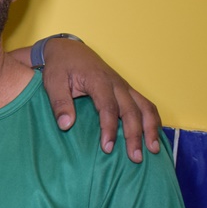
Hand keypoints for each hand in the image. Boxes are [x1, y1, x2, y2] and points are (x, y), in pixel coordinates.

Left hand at [41, 38, 161, 162]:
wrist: (68, 49)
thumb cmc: (60, 67)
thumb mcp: (53, 82)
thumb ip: (59, 103)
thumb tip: (66, 125)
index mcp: (98, 80)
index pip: (108, 107)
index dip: (109, 129)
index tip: (107, 148)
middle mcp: (116, 83)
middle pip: (131, 110)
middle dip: (135, 135)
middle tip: (135, 158)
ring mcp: (124, 86)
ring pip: (145, 106)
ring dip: (151, 128)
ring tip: (153, 150)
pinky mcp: (127, 90)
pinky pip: (145, 104)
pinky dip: (152, 120)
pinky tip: (153, 136)